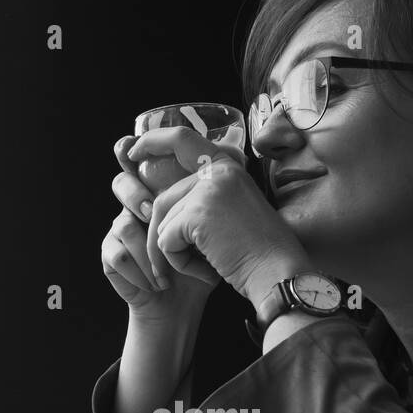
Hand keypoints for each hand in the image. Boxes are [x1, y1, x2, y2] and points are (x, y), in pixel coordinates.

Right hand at [101, 135, 221, 317]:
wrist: (184, 304)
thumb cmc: (201, 264)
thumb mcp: (214, 227)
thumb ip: (214, 193)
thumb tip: (236, 154)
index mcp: (159, 193)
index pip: (138, 161)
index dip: (133, 149)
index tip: (136, 149)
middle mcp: (136, 207)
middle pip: (122, 184)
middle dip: (136, 195)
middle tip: (152, 211)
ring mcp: (122, 231)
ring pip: (123, 223)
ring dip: (148, 250)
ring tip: (166, 269)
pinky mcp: (112, 256)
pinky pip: (117, 254)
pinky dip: (140, 272)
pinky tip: (157, 284)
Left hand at [126, 127, 309, 305]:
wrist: (278, 273)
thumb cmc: (259, 253)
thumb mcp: (235, 210)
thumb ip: (208, 196)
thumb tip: (163, 202)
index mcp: (228, 166)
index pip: (181, 139)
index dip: (153, 142)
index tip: (133, 152)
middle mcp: (218, 170)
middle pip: (163, 199)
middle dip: (158, 235)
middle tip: (163, 268)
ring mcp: (207, 189)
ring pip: (161, 222)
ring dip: (172, 253)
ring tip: (200, 269)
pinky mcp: (197, 213)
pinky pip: (166, 240)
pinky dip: (179, 263)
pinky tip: (205, 271)